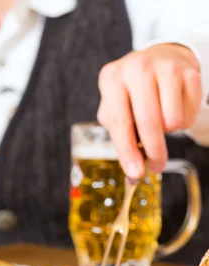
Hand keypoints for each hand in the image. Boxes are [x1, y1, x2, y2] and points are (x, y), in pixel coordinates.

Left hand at [97, 43, 202, 178]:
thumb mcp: (114, 104)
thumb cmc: (131, 90)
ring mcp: (166, 68)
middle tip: (155, 166)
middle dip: (154, 151)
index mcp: (111, 79)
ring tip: (159, 120)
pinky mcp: (190, 72)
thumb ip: (119, 132)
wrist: (159, 58)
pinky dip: (182, 121)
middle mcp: (137, 69)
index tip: (135, 172)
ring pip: (172, 121)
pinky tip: (172, 109)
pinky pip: (189, 113)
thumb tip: (133, 166)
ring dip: (167, 131)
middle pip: (149, 122)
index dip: (128, 151)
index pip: (120, 122)